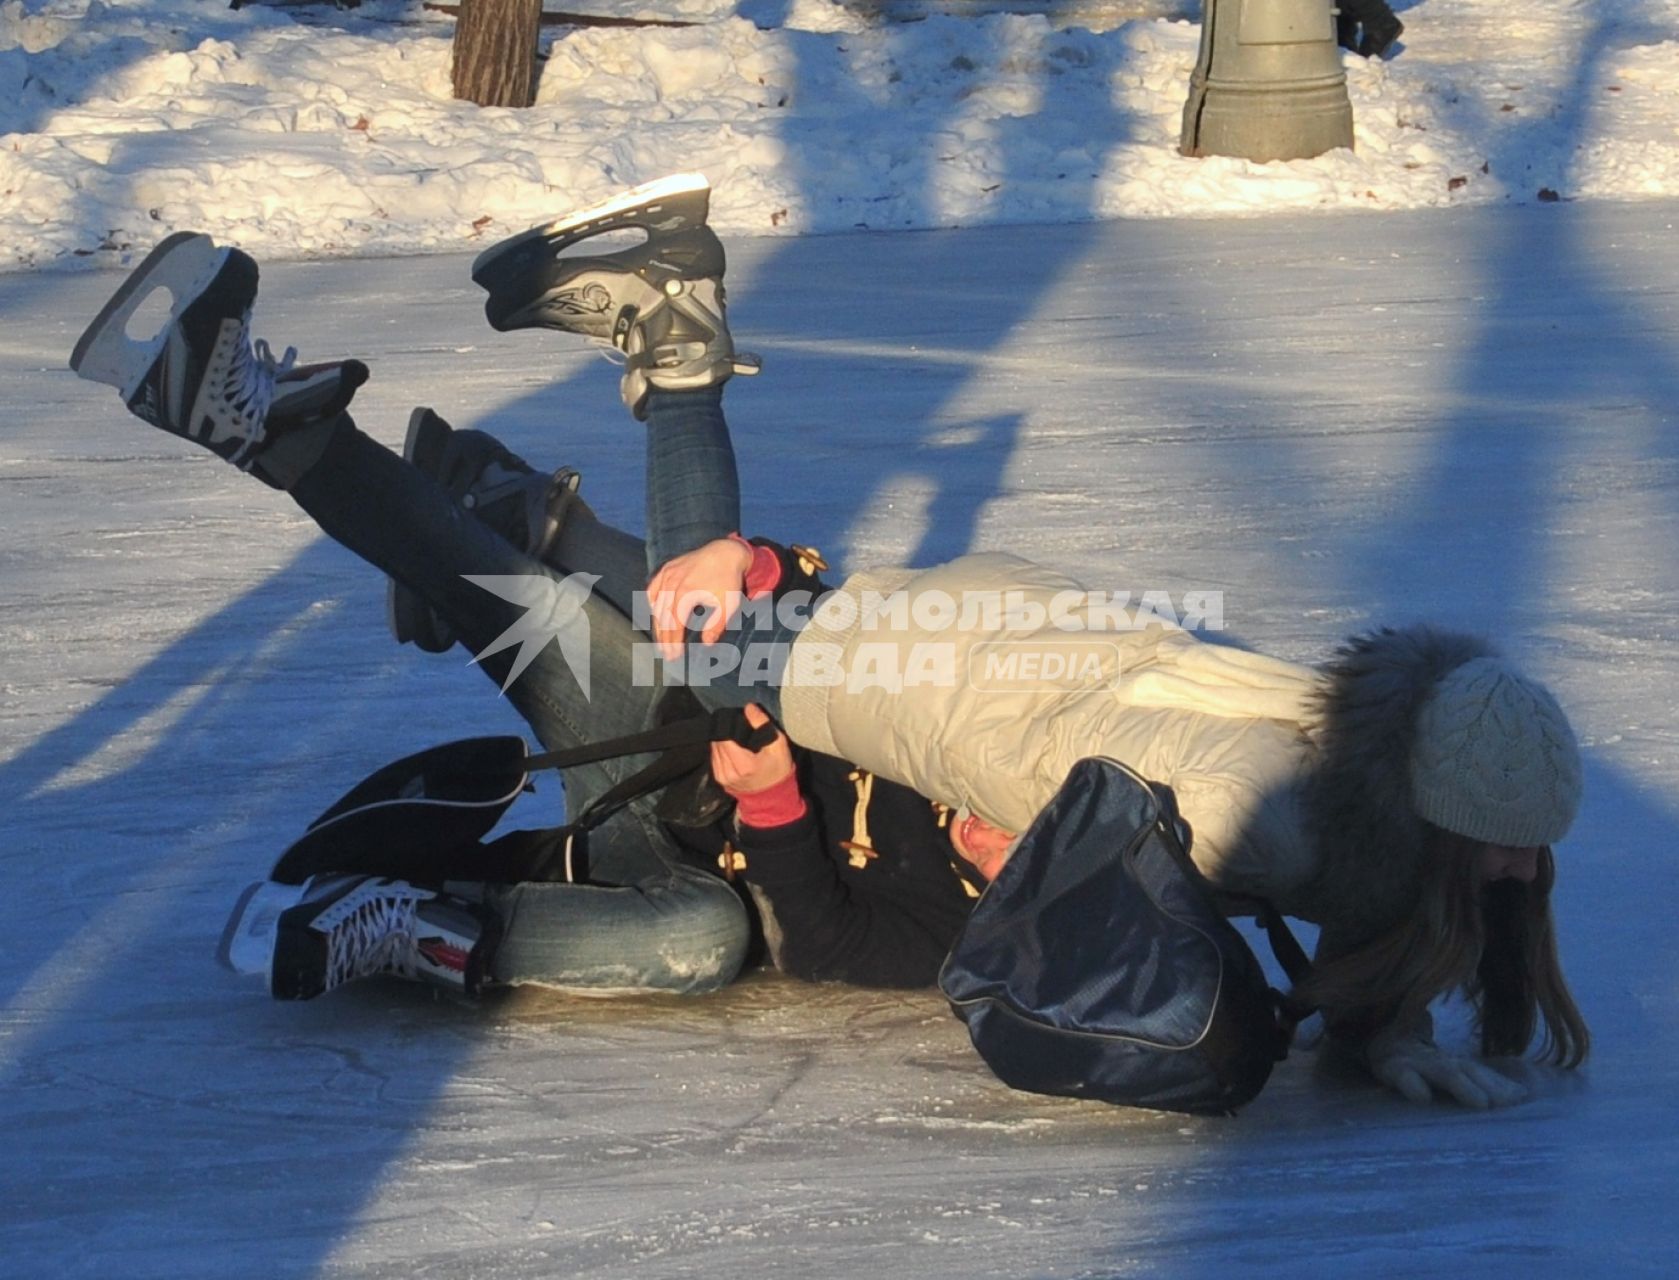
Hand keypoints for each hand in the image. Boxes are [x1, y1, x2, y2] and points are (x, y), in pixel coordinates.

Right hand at [646, 537, 753, 659]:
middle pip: (663, 617)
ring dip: (657, 624)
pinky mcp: (666, 568)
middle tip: (665, 654)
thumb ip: (717, 625)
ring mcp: (666, 575)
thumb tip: (707, 644)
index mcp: (685, 594)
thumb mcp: (729, 604)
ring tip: (660, 640)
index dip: (673, 641)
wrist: (725, 552)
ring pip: (656, 604)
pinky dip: (652, 602)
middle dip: (664, 638)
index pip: (674, 624)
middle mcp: (671, 584)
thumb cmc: (728, 580)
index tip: (674, 656)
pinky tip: (655, 613)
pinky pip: (653, 588)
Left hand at [709, 704, 794, 796]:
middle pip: (718, 741)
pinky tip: (733, 748)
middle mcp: (728, 772)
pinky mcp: (719, 779)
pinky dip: (721, 750)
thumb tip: (748, 707)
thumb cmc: (778, 770)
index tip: (740, 721)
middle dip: (726, 732)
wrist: (773, 797)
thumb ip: (763, 725)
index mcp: (743, 765)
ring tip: (736, 738)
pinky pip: (715, 757)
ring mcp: (721, 777)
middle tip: (739, 728)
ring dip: (722, 740)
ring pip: (714, 748)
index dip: (730, 726)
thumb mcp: (778, 746)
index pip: (725, 737)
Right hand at [1365, 1026, 1528, 1108]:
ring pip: (1441, 1071)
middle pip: (1465, 1070)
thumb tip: (1523, 1094)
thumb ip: (1478, 1081)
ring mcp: (1412, 1062)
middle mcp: (1435, 1060)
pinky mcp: (1388, 1068)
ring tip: (1481, 1102)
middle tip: (1510, 1102)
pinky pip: (1401, 1076)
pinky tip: (1422, 1097)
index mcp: (1450, 1063)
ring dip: (1461, 1085)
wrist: (1373, 1040)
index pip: (1478, 1072)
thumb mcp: (1444, 1070)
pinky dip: (1411, 1085)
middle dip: (1487, 1084)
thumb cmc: (1417, 1064)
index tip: (1522, 1097)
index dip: (1499, 1084)